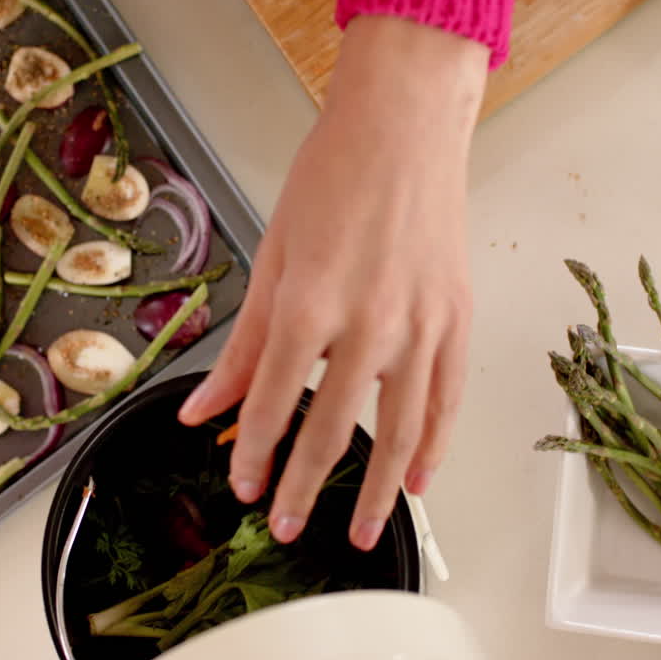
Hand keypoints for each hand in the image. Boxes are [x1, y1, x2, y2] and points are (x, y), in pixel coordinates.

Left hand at [179, 15, 488, 549]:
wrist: (403, 127)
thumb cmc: (332, 178)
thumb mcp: (270, 260)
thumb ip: (243, 346)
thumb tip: (204, 407)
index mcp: (309, 306)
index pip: (273, 405)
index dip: (254, 455)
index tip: (244, 485)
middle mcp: (368, 325)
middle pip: (332, 431)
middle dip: (305, 488)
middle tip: (287, 526)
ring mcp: (421, 326)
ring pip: (400, 432)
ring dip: (379, 491)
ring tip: (361, 532)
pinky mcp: (456, 320)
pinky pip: (446, 400)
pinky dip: (434, 446)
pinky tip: (419, 479)